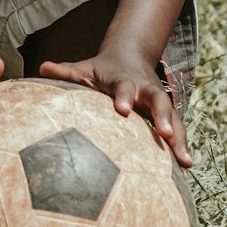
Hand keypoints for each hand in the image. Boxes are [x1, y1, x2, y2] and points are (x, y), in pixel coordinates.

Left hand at [39, 54, 191, 167]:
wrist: (130, 57)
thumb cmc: (100, 70)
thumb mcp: (83, 68)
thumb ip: (64, 72)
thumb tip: (41, 68)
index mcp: (124, 80)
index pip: (124, 87)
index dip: (123, 97)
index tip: (121, 110)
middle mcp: (145, 90)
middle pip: (158, 100)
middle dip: (162, 116)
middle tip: (164, 134)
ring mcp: (158, 102)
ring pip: (173, 117)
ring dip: (179, 138)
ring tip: (185, 162)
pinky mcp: (166, 114)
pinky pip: (177, 130)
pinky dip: (182, 147)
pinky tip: (185, 169)